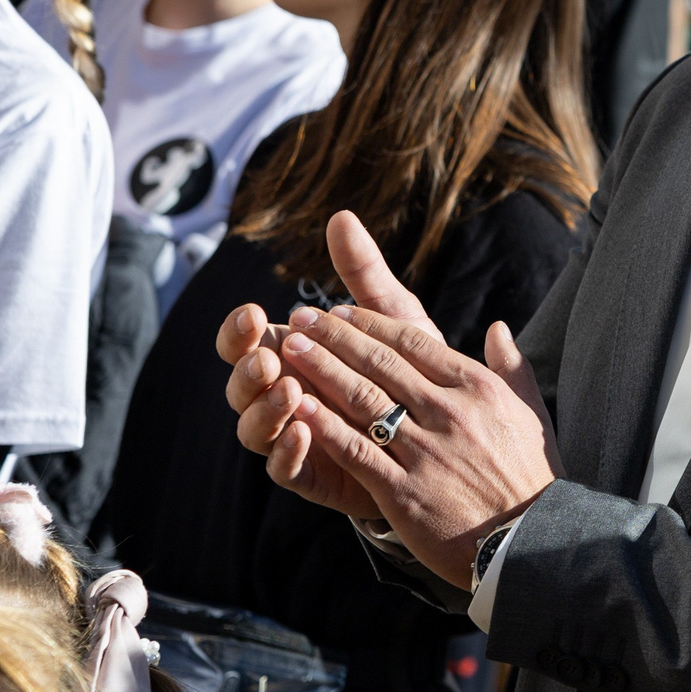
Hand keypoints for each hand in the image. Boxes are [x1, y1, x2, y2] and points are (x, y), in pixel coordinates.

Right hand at [221, 211, 455, 521]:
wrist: (451, 438)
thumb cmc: (413, 371)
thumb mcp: (394, 319)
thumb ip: (364, 273)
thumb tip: (341, 216)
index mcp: (291, 355)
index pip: (246, 340)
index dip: (239, 329)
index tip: (253, 314)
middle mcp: (282, 395)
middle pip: (241, 384)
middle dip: (246, 368)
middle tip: (269, 355)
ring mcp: (294, 436)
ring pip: (253, 428)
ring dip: (263, 409)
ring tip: (288, 389)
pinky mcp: (314, 475)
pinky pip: (284, 470)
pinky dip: (287, 451)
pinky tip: (302, 432)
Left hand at [231, 211, 559, 586]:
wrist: (532, 543)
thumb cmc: (532, 478)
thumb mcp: (532, 412)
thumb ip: (512, 366)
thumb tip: (497, 327)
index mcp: (478, 388)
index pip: (413, 343)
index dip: (370, 323)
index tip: (339, 310)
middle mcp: (449, 413)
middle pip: (380, 363)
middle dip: (334, 337)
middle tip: (299, 319)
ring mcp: (426, 452)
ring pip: (362, 400)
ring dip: (321, 370)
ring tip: (289, 351)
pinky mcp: (404, 491)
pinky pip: (356, 451)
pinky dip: (324, 427)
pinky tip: (299, 407)